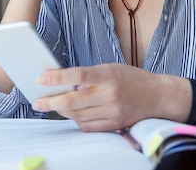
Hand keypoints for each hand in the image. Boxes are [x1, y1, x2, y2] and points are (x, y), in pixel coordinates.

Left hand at [32, 64, 180, 131]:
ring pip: (78, 115)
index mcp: (108, 74)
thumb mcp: (111, 68)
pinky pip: (88, 126)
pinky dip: (77, 120)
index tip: (41, 79)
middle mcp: (110, 94)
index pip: (78, 75)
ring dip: (62, 112)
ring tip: (54, 106)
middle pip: (73, 101)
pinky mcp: (115, 124)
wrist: (158, 96)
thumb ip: (90, 75)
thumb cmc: (132, 79)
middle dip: (51, 102)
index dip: (57, 78)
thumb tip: (63, 82)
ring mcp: (112, 111)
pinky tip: (73, 115)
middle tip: (38, 102)